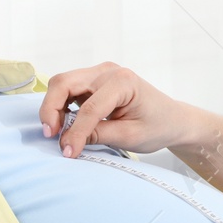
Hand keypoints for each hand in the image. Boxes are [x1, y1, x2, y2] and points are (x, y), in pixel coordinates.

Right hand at [39, 62, 195, 157]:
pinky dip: (61, 105)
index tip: (68, 152)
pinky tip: (65, 123)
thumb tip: (67, 140)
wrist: (172, 119)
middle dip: (51, 109)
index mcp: (123, 81)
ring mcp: (99, 73)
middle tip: (50, 135)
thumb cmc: (157, 126)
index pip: (89, 107)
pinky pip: (69, 89)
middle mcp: (108, 71)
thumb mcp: (130, 136)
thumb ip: (98, 135)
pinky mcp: (94, 81)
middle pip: (64, 83)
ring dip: (54, 107)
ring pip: (62, 84)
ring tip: (57, 132)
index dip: (75, 132)